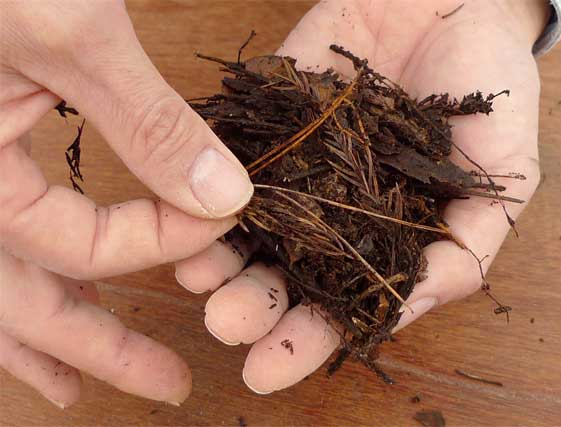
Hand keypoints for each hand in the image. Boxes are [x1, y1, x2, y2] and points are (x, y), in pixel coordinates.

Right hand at [0, 1, 252, 406]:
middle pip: (22, 306)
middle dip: (98, 352)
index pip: (76, 246)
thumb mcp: (66, 29)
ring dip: (45, 340)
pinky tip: (45, 302)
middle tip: (170, 389)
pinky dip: (20, 284)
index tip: (227, 215)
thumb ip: (146, 119)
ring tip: (85, 386)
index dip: (158, 241)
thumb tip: (226, 196)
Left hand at [175, 0, 546, 393]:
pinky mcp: (272, 117)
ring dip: (216, 252)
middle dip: (252, 303)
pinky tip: (181, 208)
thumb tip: (412, 307)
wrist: (454, 3)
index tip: (265, 370)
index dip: (305, 341)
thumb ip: (467, 248)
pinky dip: (201, 182)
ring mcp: (297, 165)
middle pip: (282, 271)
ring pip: (245, 221)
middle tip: (225, 323)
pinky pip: (228, 154)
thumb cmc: (489, 94)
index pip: (339, 304)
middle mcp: (332, 211)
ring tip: (196, 276)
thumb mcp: (501, 179)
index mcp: (384, 238)